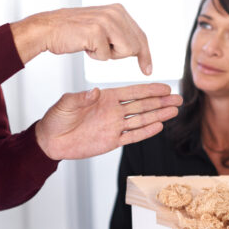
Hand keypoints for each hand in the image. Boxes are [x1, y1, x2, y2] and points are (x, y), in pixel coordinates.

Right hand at [11, 4, 153, 74]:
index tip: (148, 70)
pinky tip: (83, 45)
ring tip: (91, 44)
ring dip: (107, 55)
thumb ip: (120, 32)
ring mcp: (107, 21)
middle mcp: (116, 12)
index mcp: (119, 10)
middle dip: (119, 54)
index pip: (140, 35)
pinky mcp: (97, 31)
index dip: (145, 54)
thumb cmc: (72, 32)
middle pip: (135, 46)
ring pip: (125, 51)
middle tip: (98, 47)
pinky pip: (106, 56)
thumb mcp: (102, 26)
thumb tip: (138, 48)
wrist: (47, 29)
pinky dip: (95, 56)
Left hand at [36, 82, 181, 159]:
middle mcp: (113, 111)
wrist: (50, 141)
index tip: (166, 87)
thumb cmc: (56, 118)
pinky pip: (132, 136)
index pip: (132, 92)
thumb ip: (81, 97)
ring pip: (141, 120)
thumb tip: (95, 92)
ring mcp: (114, 126)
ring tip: (174, 110)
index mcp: (105, 98)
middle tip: (178, 98)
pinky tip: (159, 126)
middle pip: (143, 105)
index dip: (150, 89)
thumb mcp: (66, 104)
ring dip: (158, 115)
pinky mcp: (112, 141)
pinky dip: (146, 132)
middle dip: (161, 101)